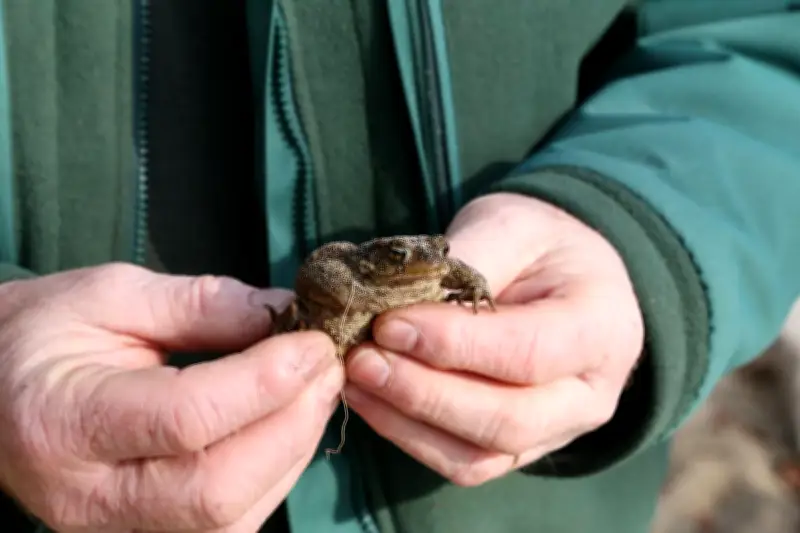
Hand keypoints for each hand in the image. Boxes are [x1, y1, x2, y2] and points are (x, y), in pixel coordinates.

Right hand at [0, 264, 341, 531]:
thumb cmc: (43, 334)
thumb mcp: (111, 294)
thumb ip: (201, 303)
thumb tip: (284, 312)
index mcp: (65, 422)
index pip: (184, 419)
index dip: (266, 381)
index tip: (314, 342)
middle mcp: (88, 497)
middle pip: (218, 488)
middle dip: (292, 422)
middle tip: (327, 364)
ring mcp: (116, 530)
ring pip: (233, 517)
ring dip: (294, 449)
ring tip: (315, 388)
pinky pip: (232, 524)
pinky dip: (276, 473)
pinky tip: (287, 425)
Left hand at [344, 192, 643, 485]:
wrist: (563, 275)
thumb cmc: (539, 244)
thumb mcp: (512, 225)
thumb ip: (468, 261)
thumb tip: (395, 304)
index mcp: (602, 326)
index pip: (528, 353)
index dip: (454, 345)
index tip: (388, 325)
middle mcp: (590, 393)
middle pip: (507, 419)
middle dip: (423, 393)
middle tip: (361, 359)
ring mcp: (557, 429)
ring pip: (481, 454)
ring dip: (407, 421)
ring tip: (354, 378)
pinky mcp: (520, 447)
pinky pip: (464, 463)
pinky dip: (410, 437)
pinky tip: (371, 399)